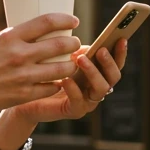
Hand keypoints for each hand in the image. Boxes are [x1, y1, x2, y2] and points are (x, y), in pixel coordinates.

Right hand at [0, 13, 81, 118]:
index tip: (74, 21)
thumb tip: (32, 32)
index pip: (46, 22)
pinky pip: (52, 88)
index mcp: (10, 38)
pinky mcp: (25, 95)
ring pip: (62, 69)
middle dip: (73, 43)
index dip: (65, 19)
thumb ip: (12, 37)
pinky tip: (56, 81)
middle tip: (75, 43)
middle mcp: (19, 55)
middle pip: (60, 44)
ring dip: (70, 65)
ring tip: (70, 63)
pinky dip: (57, 83)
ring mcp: (24, 77)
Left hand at [12, 37, 126, 123]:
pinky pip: (79, 101)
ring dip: (93, 72)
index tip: (121, 39)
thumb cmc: (47, 74)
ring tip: (81, 60)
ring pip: (101, 89)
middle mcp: (96, 87)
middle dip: (109, 63)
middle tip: (100, 51)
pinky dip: (74, 90)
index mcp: (98, 73)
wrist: (28, 95)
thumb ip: (78, 52)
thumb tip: (88, 43)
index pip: (116, 63)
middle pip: (114, 77)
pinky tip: (66, 80)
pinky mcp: (74, 111)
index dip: (120, 53)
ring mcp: (88, 101)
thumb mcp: (64, 58)